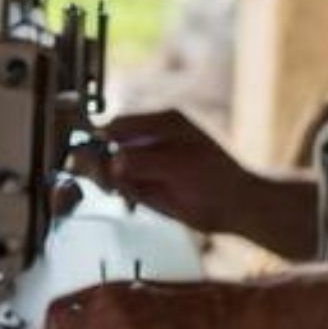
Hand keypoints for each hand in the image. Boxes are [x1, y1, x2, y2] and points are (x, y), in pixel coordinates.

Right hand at [92, 109, 254, 233]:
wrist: (232, 207)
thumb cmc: (214, 178)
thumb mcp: (177, 164)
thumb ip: (141, 161)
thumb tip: (111, 163)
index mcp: (161, 122)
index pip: (116, 125)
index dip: (101, 141)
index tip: (96, 160)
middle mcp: (149, 138)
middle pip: (107, 144)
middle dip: (101, 163)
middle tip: (107, 181)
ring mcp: (144, 160)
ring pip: (108, 165)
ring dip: (108, 179)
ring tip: (124, 191)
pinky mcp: (142, 181)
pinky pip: (117, 182)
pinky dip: (117, 189)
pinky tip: (130, 197)